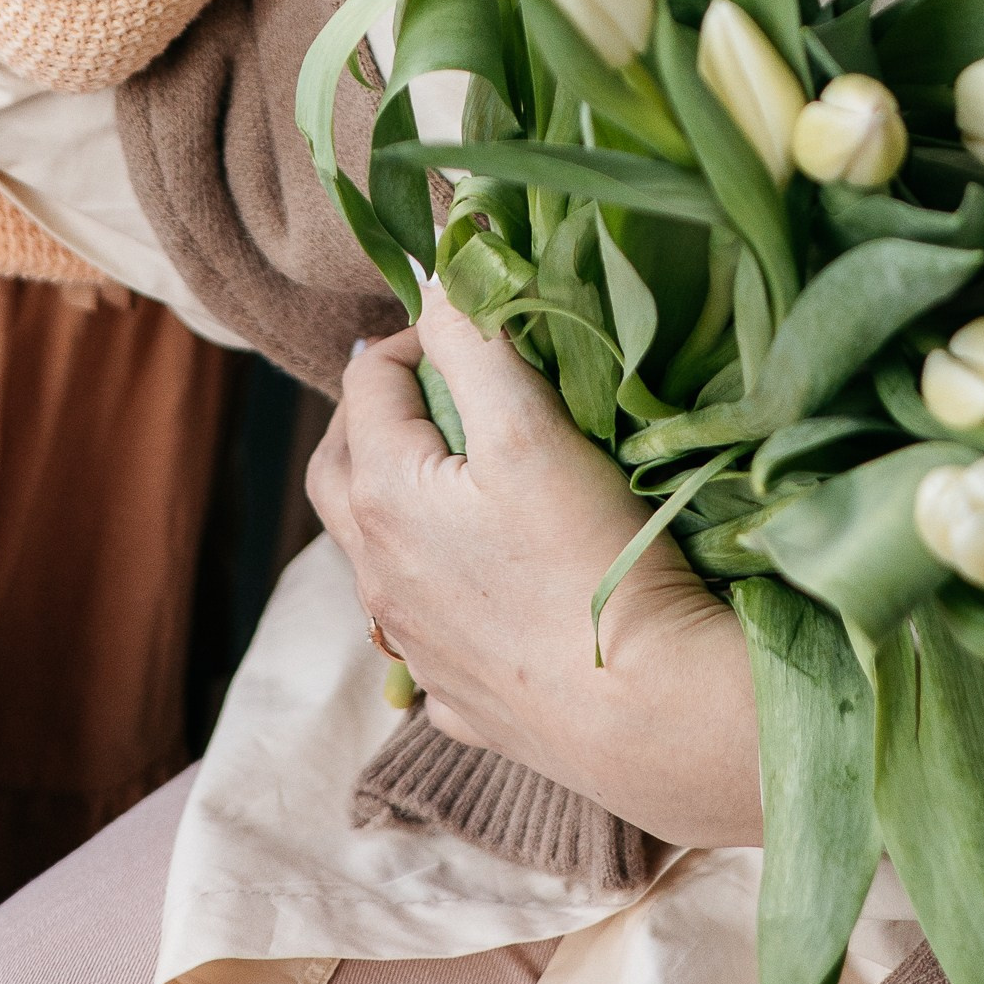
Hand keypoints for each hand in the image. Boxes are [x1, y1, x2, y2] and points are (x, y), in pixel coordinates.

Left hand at [308, 295, 762, 848]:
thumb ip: (473, 340)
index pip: (364, 382)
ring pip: (372, 556)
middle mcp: (378, 576)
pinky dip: (434, 591)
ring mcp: (414, 647)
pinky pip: (422, 635)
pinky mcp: (459, 698)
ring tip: (451, 475)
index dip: (408, 336)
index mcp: (384, 498)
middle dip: (369, 414)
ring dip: (392, 501)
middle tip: (427, 384)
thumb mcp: (529, 427)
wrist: (646, 713)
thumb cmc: (587, 562)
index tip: (465, 326)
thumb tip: (435, 270)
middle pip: (337, 472)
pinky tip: (481, 583)